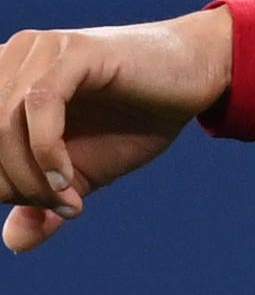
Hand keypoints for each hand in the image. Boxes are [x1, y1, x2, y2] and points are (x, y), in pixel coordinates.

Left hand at [0, 9, 234, 252]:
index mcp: (1, 80)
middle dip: (15, 184)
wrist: (196, 79)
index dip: (2, 184)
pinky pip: (40, 105)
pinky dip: (46, 152)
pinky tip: (68, 179)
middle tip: (59, 208)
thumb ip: (42, 202)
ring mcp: (38, 51)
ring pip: (3, 125)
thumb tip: (15, 243)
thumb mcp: (82, 172)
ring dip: (30, 176)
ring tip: (68, 199)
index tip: (46, 210)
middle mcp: (9, 58)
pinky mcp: (72, 51)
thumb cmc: (134, 120)